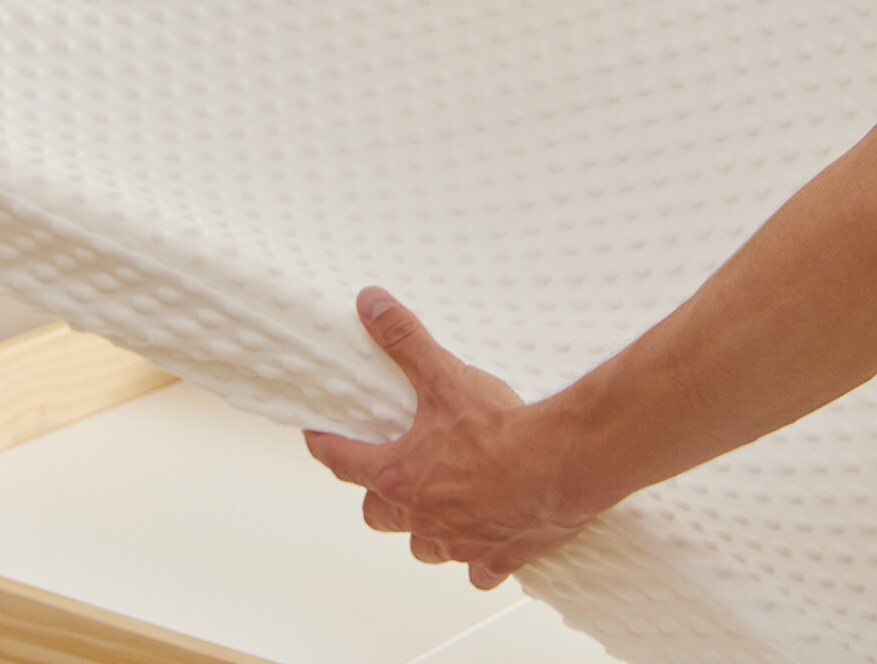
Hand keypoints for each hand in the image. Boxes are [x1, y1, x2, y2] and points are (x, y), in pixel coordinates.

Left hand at [304, 289, 597, 589]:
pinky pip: (475, 571)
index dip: (326, 447)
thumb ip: (404, 340)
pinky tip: (486, 540)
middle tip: (388, 472)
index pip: (344, 462)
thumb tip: (370, 305)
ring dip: (423, 529)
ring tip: (436, 506)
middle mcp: (421, 518)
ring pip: (422, 547)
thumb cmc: (500, 429)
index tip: (317, 438)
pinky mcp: (496, 558)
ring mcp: (458, 544)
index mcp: (400, 476)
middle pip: (378, 515)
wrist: (558, 466)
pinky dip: (476, 558)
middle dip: (378, 494)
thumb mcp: (443, 376)